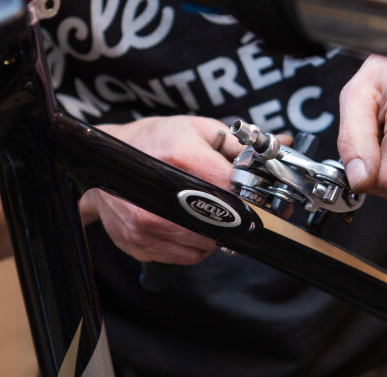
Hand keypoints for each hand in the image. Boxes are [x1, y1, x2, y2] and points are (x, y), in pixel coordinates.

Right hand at [82, 116, 242, 264]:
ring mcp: (146, 223)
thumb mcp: (199, 129)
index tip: (253, 194)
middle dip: (232, 215)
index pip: (229, 188)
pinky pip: (185, 257)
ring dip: (214, 232)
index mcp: (180, 156)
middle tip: (229, 203)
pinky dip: (194, 245)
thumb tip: (280, 150)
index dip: (247, 193)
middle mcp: (160, 193)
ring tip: (203, 209)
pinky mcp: (137, 243)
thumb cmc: (156, 140)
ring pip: (205, 245)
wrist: (106, 159)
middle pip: (220, 222)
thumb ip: (239, 144)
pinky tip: (186, 222)